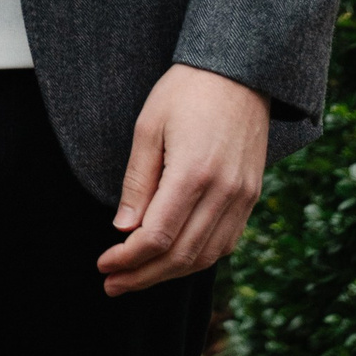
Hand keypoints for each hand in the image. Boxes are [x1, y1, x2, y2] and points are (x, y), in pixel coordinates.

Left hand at [97, 65, 268, 296]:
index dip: (128, 259)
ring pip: (206, 256)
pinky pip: (226, 242)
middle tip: (112, 285)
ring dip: (169, 274)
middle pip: (181, 255)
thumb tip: (124, 229)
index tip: (104, 265)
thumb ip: (138, 181)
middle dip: (143, 276)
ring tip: (137, 278)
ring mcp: (243, 197)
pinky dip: (198, 258)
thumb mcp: (149, 126)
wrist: (239, 70)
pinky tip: (173, 260)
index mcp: (194, 173)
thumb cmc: (186, 91)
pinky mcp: (252, 195)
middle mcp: (224, 192)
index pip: (158, 236)